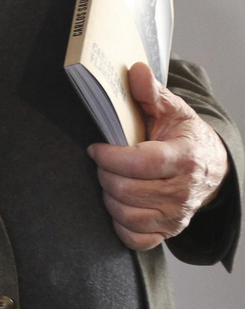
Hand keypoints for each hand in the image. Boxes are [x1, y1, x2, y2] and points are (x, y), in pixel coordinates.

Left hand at [88, 62, 230, 250]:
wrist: (212, 168)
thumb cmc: (185, 137)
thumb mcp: (172, 111)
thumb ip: (150, 93)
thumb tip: (135, 70)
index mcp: (184, 158)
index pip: (141, 163)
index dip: (111, 157)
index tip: (96, 148)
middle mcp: (183, 191)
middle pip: (127, 189)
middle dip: (104, 173)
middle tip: (102, 162)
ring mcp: (176, 215)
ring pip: (126, 214)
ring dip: (109, 196)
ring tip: (111, 179)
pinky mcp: (169, 232)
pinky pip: (135, 238)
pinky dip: (120, 224)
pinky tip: (119, 204)